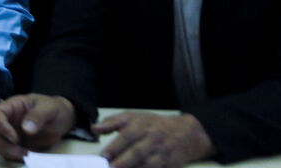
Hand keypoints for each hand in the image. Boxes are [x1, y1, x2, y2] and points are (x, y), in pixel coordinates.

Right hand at [0, 93, 76, 160]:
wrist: (61, 121)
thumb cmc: (54, 109)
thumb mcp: (50, 108)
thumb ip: (38, 115)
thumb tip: (26, 128)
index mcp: (11, 106)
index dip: (0, 127)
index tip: (15, 138)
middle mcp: (6, 119)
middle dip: (0, 142)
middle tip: (19, 150)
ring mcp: (7, 133)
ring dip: (6, 151)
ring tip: (25, 154)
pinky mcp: (13, 145)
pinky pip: (4, 152)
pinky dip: (12, 157)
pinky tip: (27, 156)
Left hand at [93, 111, 214, 167]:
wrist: (185, 134)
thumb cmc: (154, 125)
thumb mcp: (133, 117)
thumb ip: (112, 122)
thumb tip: (94, 128)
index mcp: (143, 125)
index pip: (127, 135)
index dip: (115, 146)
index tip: (103, 156)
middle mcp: (154, 139)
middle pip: (137, 152)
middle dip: (122, 161)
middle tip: (109, 167)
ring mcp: (163, 153)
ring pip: (148, 164)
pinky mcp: (170, 165)